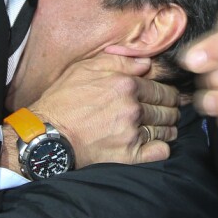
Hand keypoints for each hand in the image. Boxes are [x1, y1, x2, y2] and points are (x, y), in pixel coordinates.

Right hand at [26, 53, 179, 168]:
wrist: (47, 134)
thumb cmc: (63, 100)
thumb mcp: (85, 69)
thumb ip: (119, 62)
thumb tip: (146, 63)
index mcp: (126, 85)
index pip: (162, 89)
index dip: (168, 93)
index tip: (167, 97)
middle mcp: (133, 108)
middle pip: (167, 109)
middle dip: (170, 109)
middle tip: (168, 111)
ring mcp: (132, 133)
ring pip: (166, 129)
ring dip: (168, 127)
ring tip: (163, 127)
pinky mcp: (129, 155)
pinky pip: (160, 151)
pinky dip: (162, 147)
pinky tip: (156, 144)